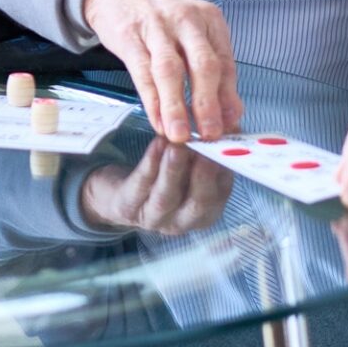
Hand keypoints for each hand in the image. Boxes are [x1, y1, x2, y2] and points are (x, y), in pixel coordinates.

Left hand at [79, 139, 233, 234]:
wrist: (120, 197)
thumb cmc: (162, 178)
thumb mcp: (188, 169)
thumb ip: (206, 153)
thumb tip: (228, 125)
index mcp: (206, 211)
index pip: (221, 192)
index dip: (224, 169)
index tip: (225, 143)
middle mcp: (184, 221)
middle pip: (198, 203)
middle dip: (203, 177)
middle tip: (206, 151)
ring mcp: (155, 218)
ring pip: (166, 197)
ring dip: (174, 170)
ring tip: (179, 146)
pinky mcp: (128, 207)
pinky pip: (141, 185)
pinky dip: (151, 163)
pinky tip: (157, 143)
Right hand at [82, 0, 244, 143]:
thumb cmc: (160, 13)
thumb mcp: (192, 31)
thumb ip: (213, 68)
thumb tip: (229, 112)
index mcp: (208, 18)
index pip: (224, 62)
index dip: (227, 97)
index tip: (227, 124)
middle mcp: (185, 20)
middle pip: (202, 64)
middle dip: (207, 103)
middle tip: (209, 132)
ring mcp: (155, 27)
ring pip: (170, 70)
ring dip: (176, 106)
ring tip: (179, 133)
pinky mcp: (129, 36)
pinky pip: (142, 72)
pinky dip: (151, 100)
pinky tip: (157, 119)